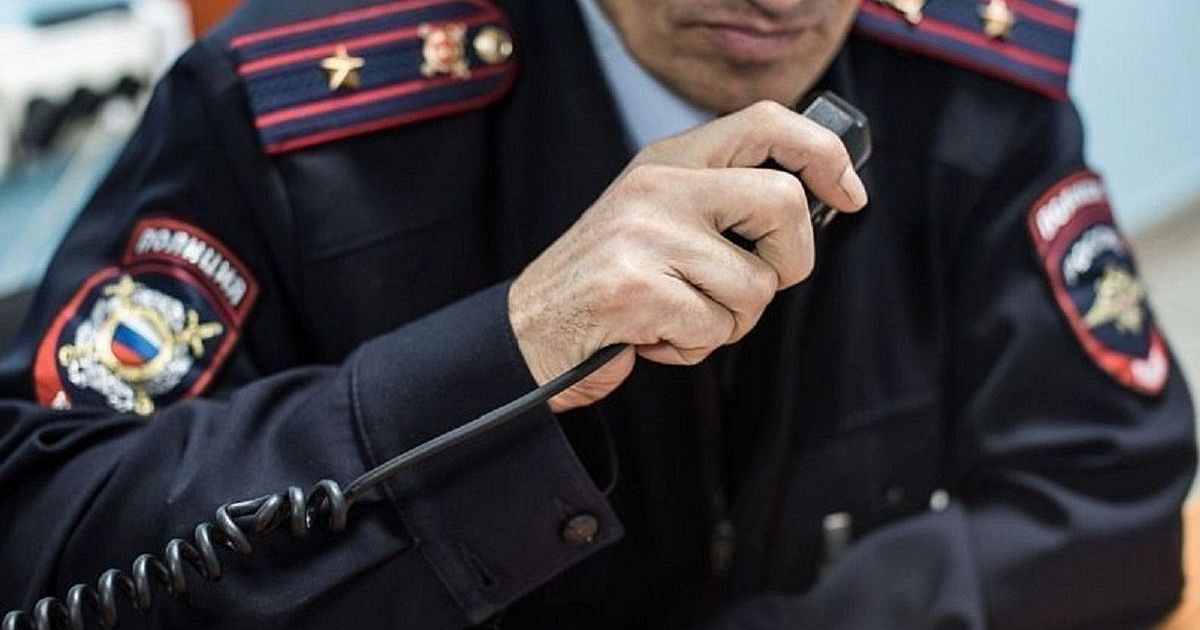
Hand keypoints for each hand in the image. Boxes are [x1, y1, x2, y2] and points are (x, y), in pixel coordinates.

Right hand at [508, 101, 867, 411]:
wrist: (529, 332)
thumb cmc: (608, 282)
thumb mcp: (659, 219)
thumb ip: (721, 203)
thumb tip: (816, 204)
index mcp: (668, 161)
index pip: (765, 121)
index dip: (823, 154)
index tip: (850, 193)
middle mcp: (658, 186)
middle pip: (784, 202)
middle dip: (789, 262)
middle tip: (754, 285)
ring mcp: (644, 234)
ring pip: (755, 285)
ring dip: (730, 322)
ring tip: (679, 315)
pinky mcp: (635, 287)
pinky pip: (715, 327)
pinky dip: (695, 347)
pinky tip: (654, 337)